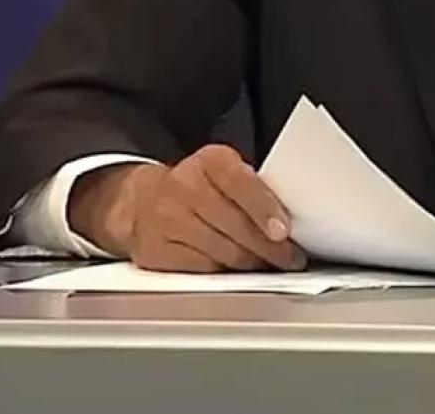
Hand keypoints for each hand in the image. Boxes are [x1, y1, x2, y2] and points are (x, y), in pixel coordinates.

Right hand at [69, 145, 306, 271]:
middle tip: (291, 257)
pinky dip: (226, 273)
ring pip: (223, 252)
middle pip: (235, 225)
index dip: (264, 209)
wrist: (142, 203)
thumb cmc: (198, 187)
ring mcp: (166, 220)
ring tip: (271, 264)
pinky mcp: (155, 251)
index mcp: (209, 161)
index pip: (241, 183)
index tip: (283, 231)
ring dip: (253, 263)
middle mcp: (184, 186)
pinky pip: (203, 269)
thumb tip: (292, 217)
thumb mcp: (225, 172)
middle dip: (269, 247)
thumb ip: (252, 187)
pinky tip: (239, 270)